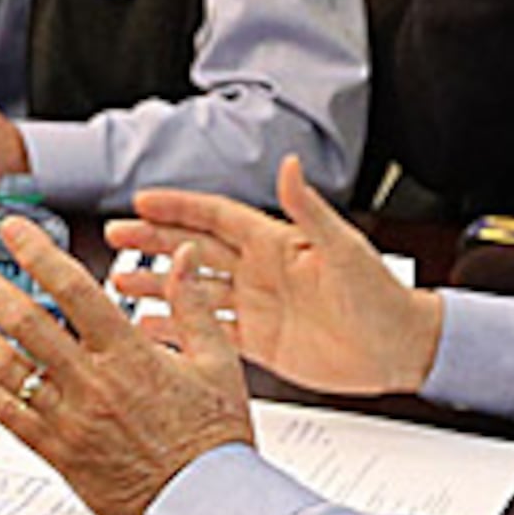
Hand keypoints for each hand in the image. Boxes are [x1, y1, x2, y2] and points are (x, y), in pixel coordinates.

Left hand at [0, 217, 253, 514]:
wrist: (204, 509)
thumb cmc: (215, 440)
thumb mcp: (219, 363)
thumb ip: (192, 304)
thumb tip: (180, 254)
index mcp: (130, 354)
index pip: (72, 289)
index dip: (37, 252)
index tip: (13, 228)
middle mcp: (92, 382)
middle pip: (25, 322)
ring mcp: (70, 420)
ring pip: (8, 369)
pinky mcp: (59, 454)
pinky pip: (10, 418)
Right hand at [109, 158, 442, 398]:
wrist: (399, 349)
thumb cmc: (381, 296)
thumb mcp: (343, 249)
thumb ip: (309, 210)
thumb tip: (289, 165)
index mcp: (276, 242)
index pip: (216, 217)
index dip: (179, 208)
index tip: (143, 201)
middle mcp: (260, 270)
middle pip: (193, 249)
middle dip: (153, 242)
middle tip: (114, 238)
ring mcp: (255, 305)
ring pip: (193, 290)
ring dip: (157, 285)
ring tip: (119, 284)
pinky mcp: (258, 341)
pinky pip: (207, 331)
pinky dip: (176, 330)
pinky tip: (148, 330)